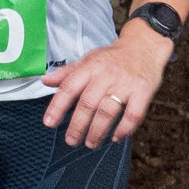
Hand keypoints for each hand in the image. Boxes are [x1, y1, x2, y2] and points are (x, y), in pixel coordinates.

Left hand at [41, 27, 170, 147]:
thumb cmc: (113, 57)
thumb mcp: (88, 59)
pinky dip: (124, 129)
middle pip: (88, 103)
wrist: (144, 46)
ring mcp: (125, 84)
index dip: (57, 106)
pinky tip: (116, 137)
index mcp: (90, 67)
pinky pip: (133, 114)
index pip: (69, 87)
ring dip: (97, 131)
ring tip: (91, 143)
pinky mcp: (143, 91)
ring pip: (108, 111)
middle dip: (77, 125)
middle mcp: (106, 75)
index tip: (49, 123)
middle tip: (71, 140)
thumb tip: (45, 81)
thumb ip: (67, 72)